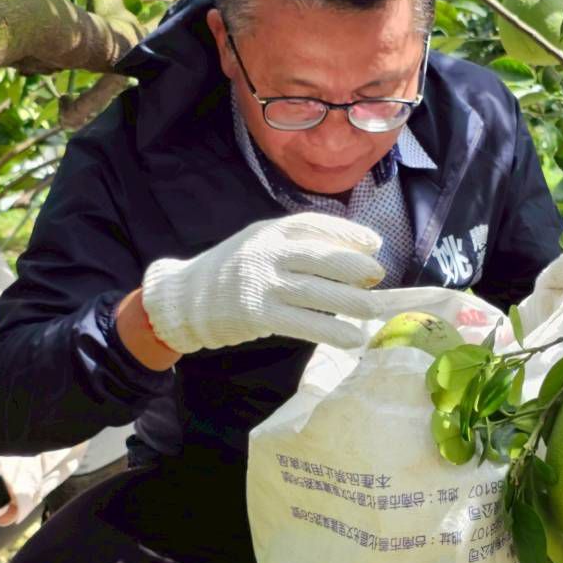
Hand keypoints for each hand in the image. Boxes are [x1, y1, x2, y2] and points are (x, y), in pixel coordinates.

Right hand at [141, 213, 385, 354]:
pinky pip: (302, 322)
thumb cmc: (231, 273)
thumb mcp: (260, 246)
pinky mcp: (257, 313)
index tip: (375, 243)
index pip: (314, 225)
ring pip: (316, 291)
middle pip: (320, 257)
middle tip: (379, 276)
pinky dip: (330, 330)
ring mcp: (260, 283)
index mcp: (268, 231)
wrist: (183, 298)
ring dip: (351, 302)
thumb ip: (297, 246)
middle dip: (354, 266)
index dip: (348, 233)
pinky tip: (351, 338)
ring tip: (375, 310)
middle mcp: (266, 252)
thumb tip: (355, 252)